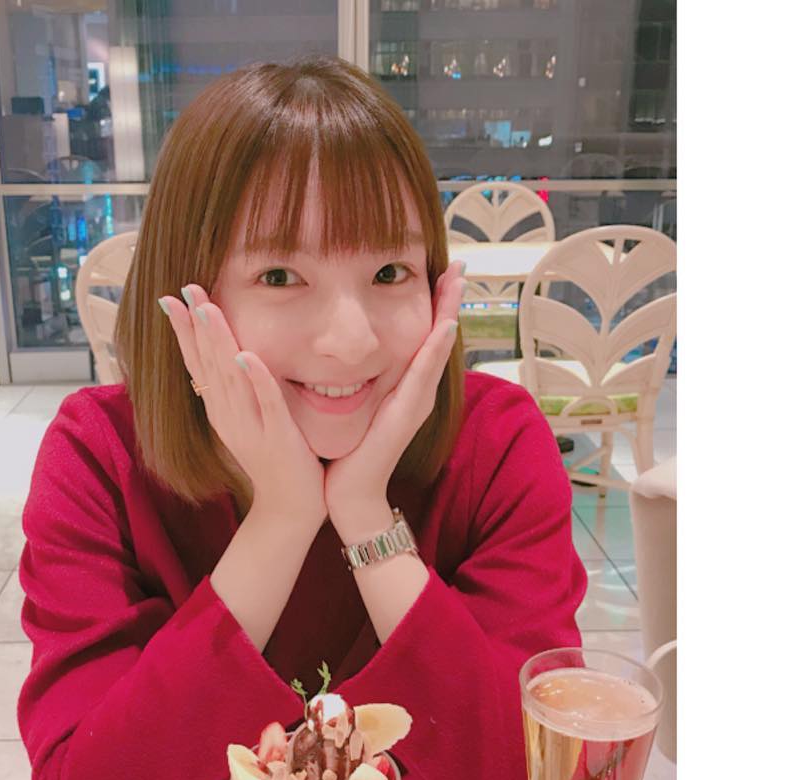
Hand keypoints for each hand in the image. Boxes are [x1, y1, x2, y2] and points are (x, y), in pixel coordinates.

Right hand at [159, 283, 326, 527]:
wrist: (291, 509)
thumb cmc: (277, 460)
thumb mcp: (251, 419)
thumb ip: (243, 390)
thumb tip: (236, 354)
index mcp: (221, 411)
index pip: (197, 364)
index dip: (184, 331)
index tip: (172, 297)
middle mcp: (228, 417)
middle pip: (207, 365)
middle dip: (195, 325)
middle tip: (185, 288)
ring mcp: (250, 429)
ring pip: (230, 379)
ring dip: (218, 343)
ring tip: (207, 309)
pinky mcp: (277, 439)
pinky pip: (266, 405)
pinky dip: (256, 380)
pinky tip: (248, 356)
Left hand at [324, 261, 466, 517]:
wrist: (349, 492)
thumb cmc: (349, 450)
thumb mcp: (355, 404)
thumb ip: (356, 379)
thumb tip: (340, 349)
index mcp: (404, 385)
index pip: (424, 335)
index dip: (435, 304)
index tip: (441, 269)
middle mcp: (416, 390)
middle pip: (440, 336)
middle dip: (450, 300)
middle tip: (461, 264)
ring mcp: (416, 402)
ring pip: (438, 349)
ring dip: (449, 314)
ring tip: (458, 281)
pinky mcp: (408, 414)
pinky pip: (423, 376)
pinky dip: (434, 351)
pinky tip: (444, 327)